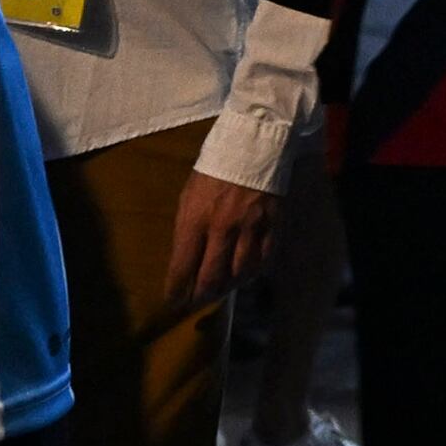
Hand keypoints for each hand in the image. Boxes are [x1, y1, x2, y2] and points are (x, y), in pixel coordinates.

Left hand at [163, 165, 277, 313]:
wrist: (254, 143)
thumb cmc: (214, 169)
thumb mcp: (189, 196)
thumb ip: (188, 229)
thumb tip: (187, 260)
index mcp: (195, 219)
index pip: (182, 267)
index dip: (176, 291)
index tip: (173, 301)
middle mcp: (222, 228)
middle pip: (211, 278)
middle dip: (201, 296)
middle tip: (196, 301)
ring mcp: (250, 228)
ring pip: (239, 273)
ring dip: (228, 286)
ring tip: (221, 289)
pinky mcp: (273, 225)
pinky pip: (264, 260)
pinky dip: (253, 272)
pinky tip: (246, 273)